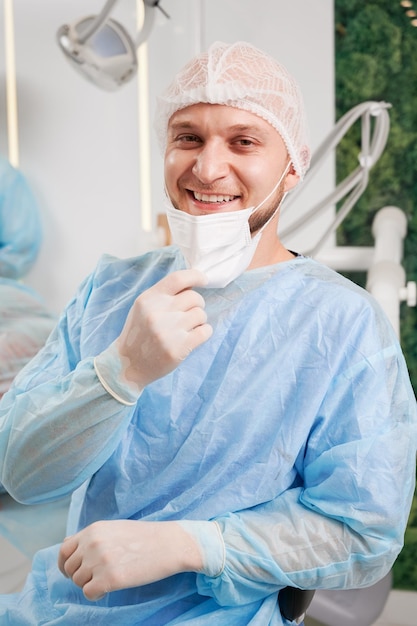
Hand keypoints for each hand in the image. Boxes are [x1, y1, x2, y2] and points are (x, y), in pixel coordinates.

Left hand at [58, 520, 202, 600]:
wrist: (169, 544)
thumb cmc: (145, 537)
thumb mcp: (114, 528)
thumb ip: (91, 537)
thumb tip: (67, 544)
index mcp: (93, 530)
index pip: (64, 550)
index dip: (66, 563)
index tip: (74, 571)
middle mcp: (92, 544)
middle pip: (70, 569)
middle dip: (80, 576)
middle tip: (97, 577)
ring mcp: (100, 561)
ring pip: (78, 582)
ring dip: (90, 584)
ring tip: (108, 580)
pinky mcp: (110, 579)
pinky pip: (89, 593)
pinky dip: (97, 595)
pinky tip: (109, 589)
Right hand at [116, 269, 211, 387]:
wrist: (128, 365)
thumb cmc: (139, 334)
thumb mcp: (143, 308)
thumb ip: (163, 296)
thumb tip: (191, 285)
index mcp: (148, 299)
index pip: (178, 278)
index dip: (195, 276)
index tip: (203, 280)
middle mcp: (158, 312)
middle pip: (194, 297)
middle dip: (197, 305)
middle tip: (189, 314)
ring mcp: (169, 330)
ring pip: (201, 314)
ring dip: (199, 320)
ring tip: (188, 328)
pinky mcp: (179, 347)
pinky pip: (206, 331)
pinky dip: (204, 332)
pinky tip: (194, 336)